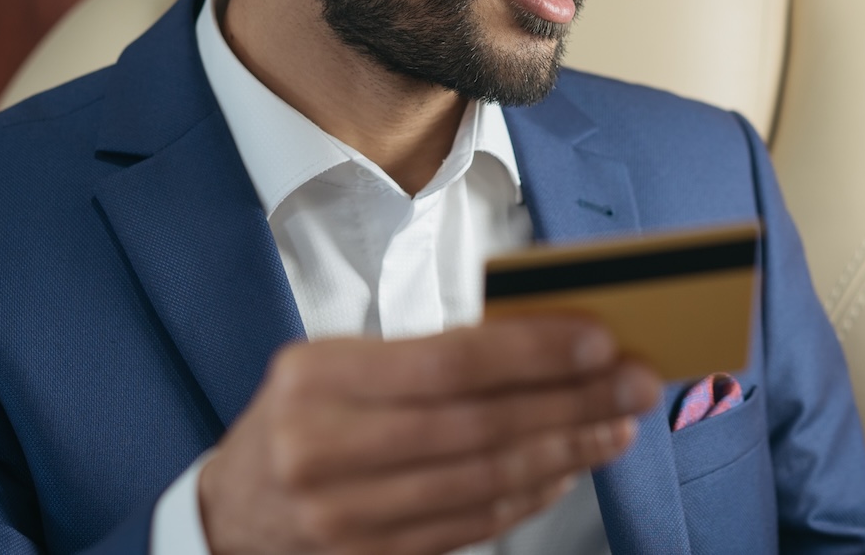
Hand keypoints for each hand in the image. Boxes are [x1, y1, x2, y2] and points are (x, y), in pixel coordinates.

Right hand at [198, 316, 660, 554]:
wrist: (230, 514)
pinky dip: (530, 495)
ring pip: (485, 482)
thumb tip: (539, 341)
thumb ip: (423, 357)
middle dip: (572, 402)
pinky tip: (567, 468)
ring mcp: (346, 517)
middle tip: (633, 381)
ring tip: (616, 425)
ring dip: (566, 452)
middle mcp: (325, 449)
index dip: (532, 352)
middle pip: (479, 426)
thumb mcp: (333, 365)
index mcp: (317, 378)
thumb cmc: (299, 419)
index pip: (447, 363)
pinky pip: (473, 525)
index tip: (598, 339)